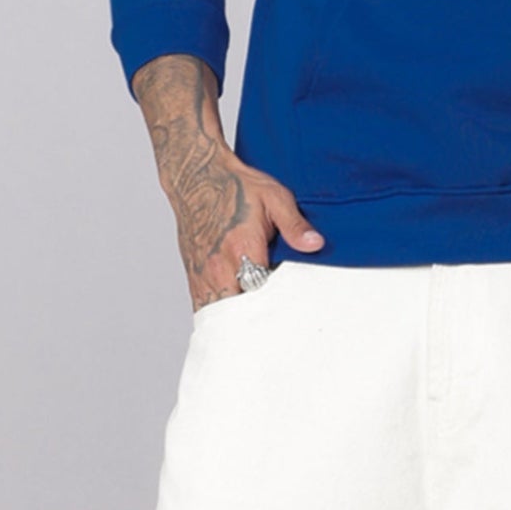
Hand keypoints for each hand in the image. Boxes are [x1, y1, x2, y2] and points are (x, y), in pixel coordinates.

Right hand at [130, 54, 324, 309]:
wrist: (196, 176)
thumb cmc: (237, 186)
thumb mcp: (274, 197)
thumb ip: (294, 224)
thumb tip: (316, 244)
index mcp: (242, 249)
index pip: (262, 294)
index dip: (278, 308)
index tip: (293, 315)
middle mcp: (219, 266)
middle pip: (240, 312)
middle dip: (259, 323)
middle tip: (279, 332)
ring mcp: (203, 274)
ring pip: (219, 315)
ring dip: (237, 323)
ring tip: (258, 332)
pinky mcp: (194, 276)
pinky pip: (205, 308)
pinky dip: (220, 317)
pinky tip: (236, 322)